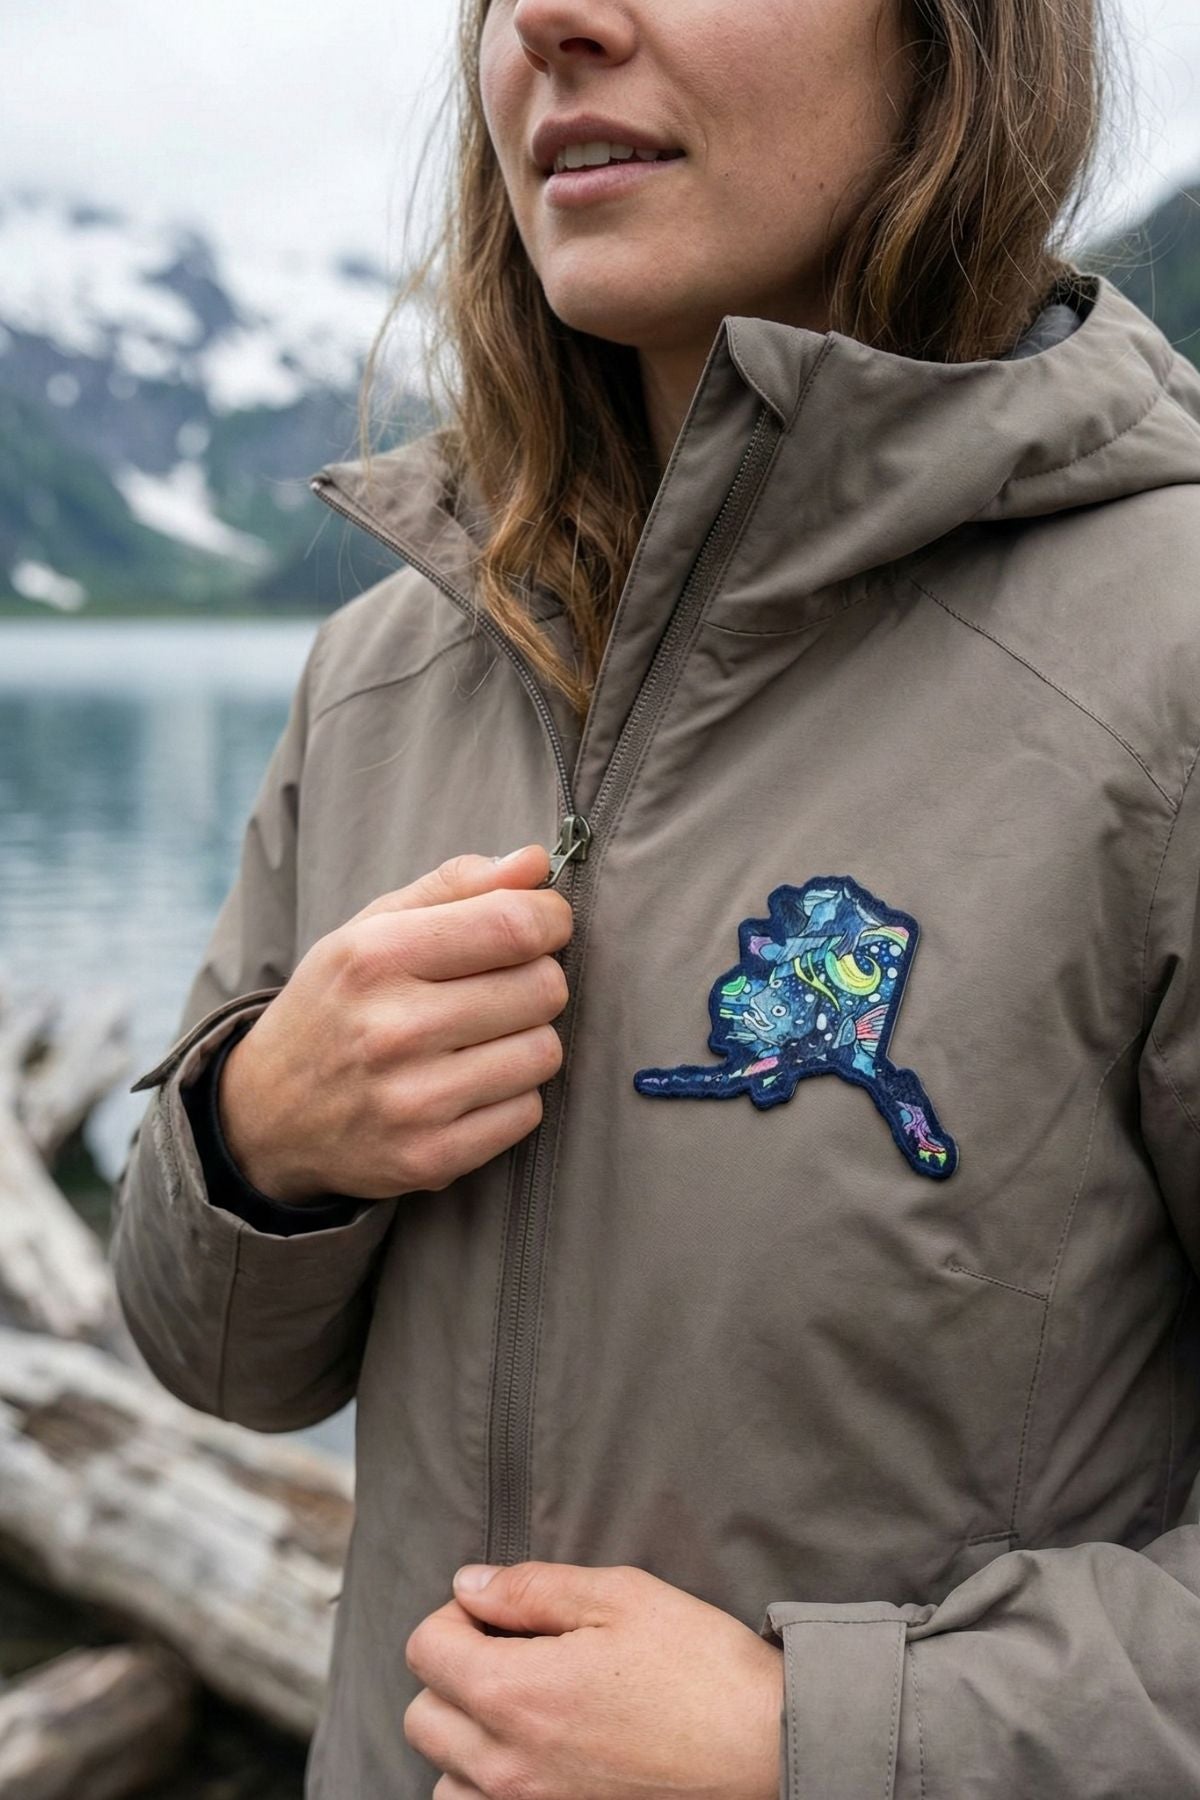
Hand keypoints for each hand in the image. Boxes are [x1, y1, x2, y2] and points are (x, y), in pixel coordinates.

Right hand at [217, 844, 571, 1202]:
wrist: (267, 1115)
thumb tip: (536, 862)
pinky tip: (469, 1085)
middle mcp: (392, 1029)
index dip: (549, 919)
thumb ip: (455, 887)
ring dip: (526, 1040)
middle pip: (543, 988)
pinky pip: (528, 1112)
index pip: (514, 925)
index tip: (542, 924)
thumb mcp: (371, 929)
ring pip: (545, 1052)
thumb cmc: (337, 1005)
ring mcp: (412, 1101)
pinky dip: (511, 1096)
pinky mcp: (430, 1157)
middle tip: (498, 987)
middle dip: (536, 980)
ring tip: (481, 1039)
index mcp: (376, 956)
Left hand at [404, 1560, 783, 1799]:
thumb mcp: (618, 1597)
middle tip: (515, 1656)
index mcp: (515, 1695)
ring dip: (468, 1741)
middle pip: (423, 1718)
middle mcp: (508, 1767)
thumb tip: (468, 1586)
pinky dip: (494, 1788)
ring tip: (528, 1712)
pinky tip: (544, 1757)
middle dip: (454, 1675)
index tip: (502, 1614)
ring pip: (447, 1780)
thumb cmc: (699, 1666)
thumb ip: (530, 1588)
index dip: (456, 1617)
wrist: (767, 1748)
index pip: (424, 1650)